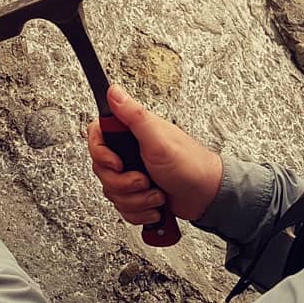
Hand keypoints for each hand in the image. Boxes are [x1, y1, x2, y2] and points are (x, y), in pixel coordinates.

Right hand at [88, 85, 222, 223]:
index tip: (117, 162)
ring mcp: (133, 173)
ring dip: (136, 199)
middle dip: (123, 183)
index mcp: (132, 133)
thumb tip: (114, 91)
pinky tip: (155, 204)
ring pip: (112, 192)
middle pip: (102, 170)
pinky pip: (123, 207)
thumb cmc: (190, 165)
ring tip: (155, 193)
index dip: (101, 154)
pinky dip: (140, 211)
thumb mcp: (158, 138)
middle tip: (144, 179)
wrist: (206, 197)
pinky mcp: (137, 193)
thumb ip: (133, 115)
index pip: (97, 136)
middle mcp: (130, 151)